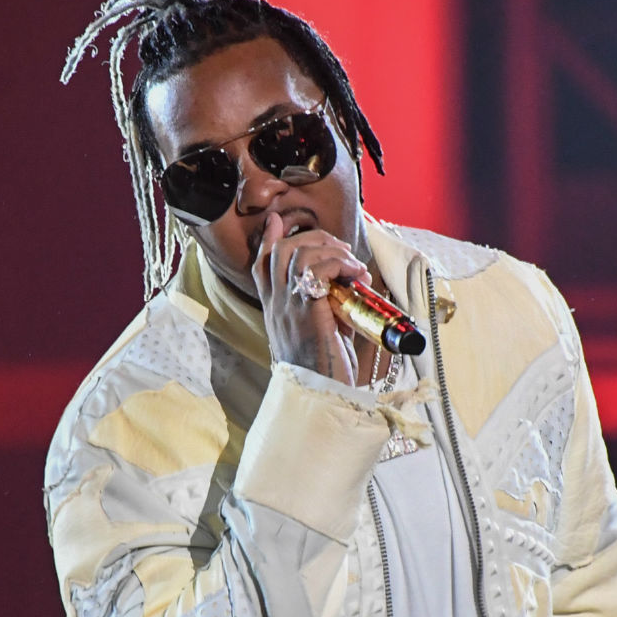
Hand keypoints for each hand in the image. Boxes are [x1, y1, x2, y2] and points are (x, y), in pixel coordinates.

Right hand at [247, 211, 373, 382]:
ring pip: (296, 252)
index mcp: (276, 310)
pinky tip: (356, 274)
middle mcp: (276, 305)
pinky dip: (339, 263)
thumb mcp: (323, 330)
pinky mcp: (306, 309)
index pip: (261, 265)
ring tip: (352, 264)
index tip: (276, 221)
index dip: (268, 239)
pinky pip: (315, 267)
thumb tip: (349, 285)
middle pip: (280, 250)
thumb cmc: (326, 368)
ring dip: (330, 249)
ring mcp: (288, 306)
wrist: (320, 395)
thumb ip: (327, 305)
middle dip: (313, 238)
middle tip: (340, 250)